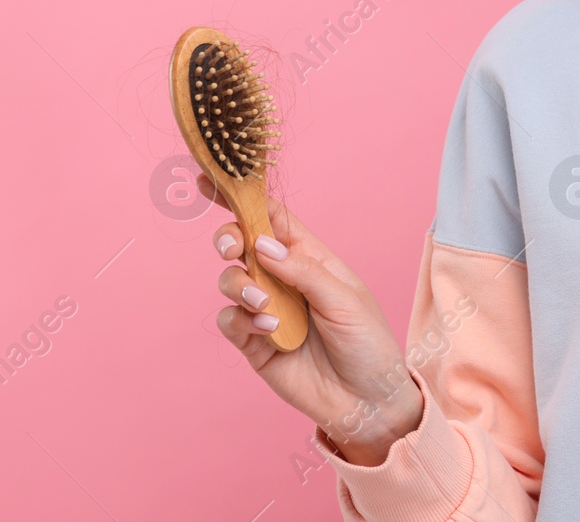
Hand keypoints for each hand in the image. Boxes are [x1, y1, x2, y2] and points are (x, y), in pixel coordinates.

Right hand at [201, 172, 424, 463]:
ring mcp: (266, 310)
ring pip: (229, 281)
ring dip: (239, 287)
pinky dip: (240, 321)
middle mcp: (284, 279)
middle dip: (228, 240)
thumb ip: (302, 271)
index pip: (273, 219)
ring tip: (266, 307)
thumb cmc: (367, 343)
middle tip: (233, 250)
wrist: (367, 401)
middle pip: (241, 245)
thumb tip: (261, 243)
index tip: (212, 178)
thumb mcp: (345, 299)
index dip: (244, 198)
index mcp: (311, 258)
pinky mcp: (253, 343)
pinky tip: (267, 330)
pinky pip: (228, 321)